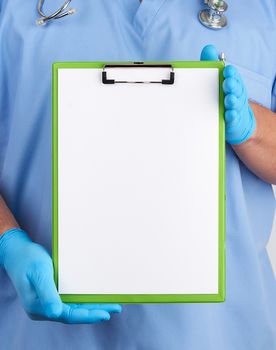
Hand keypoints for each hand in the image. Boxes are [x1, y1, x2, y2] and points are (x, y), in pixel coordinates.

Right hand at [0, 228, 121, 322]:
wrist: (17, 252)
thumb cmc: (27, 260)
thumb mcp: (39, 273)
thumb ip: (48, 293)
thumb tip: (56, 312)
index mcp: (39, 306)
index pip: (68, 315)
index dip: (87, 315)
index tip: (105, 314)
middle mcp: (44, 307)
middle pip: (74, 313)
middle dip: (94, 311)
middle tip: (115, 308)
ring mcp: (48, 301)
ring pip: (74, 307)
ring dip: (91, 305)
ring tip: (110, 303)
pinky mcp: (52, 293)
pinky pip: (71, 299)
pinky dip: (83, 298)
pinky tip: (94, 296)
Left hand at [200, 45, 255, 143]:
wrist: (236, 120)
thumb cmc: (225, 96)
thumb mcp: (218, 79)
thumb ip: (212, 64)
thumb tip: (209, 48)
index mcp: (232, 82)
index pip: (233, 75)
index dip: (231, 72)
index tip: (226, 70)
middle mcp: (235, 93)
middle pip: (236, 88)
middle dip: (232, 85)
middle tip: (227, 83)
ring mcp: (235, 107)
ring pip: (235, 103)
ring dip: (232, 100)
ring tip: (229, 99)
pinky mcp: (233, 120)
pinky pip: (233, 118)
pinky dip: (232, 116)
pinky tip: (229, 114)